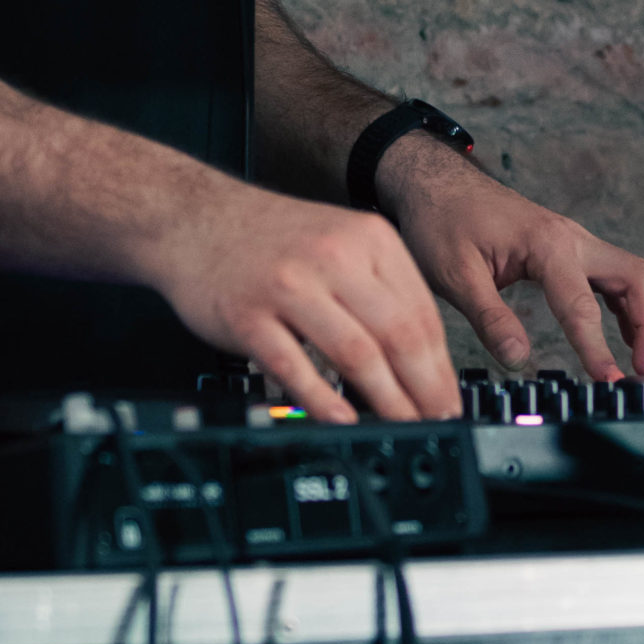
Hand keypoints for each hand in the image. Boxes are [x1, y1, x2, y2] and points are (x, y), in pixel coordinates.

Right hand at [149, 177, 459, 423]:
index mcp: (368, 240)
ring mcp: (290, 286)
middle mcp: (334, 258)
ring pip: (355, 351)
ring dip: (386, 399)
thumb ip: (379, 290)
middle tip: (438, 420)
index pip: (421, 312)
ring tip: (403, 426)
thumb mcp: (339, 242)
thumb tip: (419, 358)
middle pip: (397, 334)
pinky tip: (341, 419)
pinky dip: (322, 398)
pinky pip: (293, 365)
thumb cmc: (270, 239)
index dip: (442, 364)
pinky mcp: (248, 316)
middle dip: (425, 388)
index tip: (450, 398)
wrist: (192, 217)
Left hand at [376, 136, 643, 378]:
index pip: (583, 305)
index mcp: (546, 244)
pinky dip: (633, 308)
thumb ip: (489, 318)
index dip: (599, 348)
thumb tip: (519, 361)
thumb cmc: (441, 221)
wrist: (435, 183)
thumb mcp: (454, 273)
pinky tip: (636, 337)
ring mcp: (574, 242)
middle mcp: (571, 239)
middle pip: (635, 278)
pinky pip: (614, 278)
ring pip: (633, 277)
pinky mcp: (567, 250)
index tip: (610, 382)